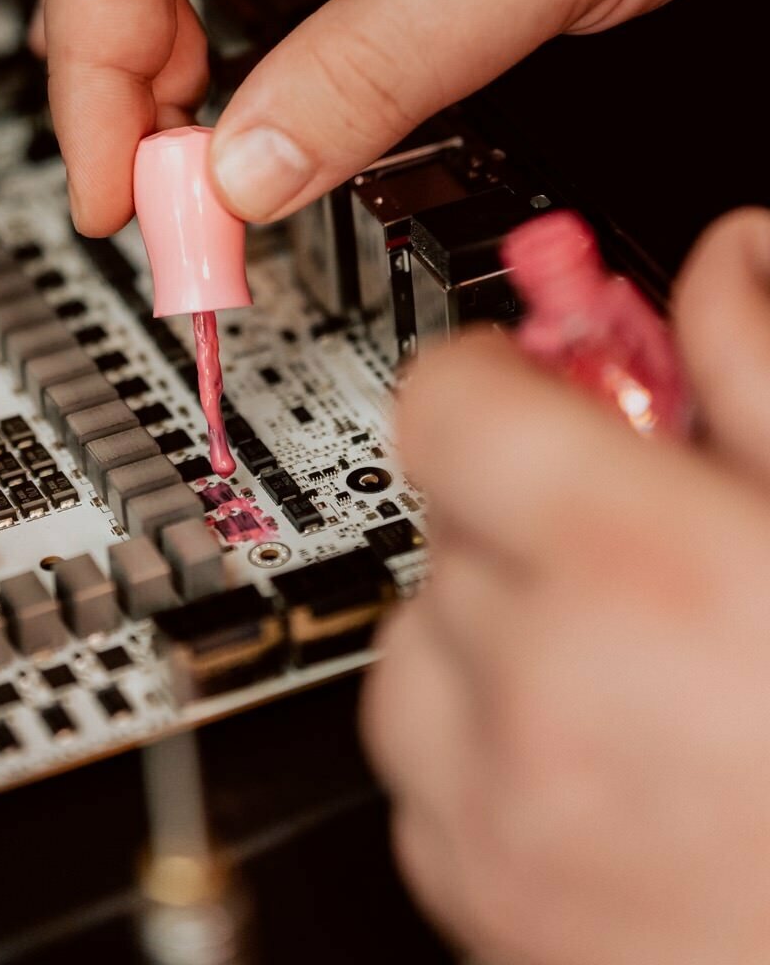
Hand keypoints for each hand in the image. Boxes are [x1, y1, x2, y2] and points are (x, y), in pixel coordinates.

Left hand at [361, 207, 769, 964]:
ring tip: (646, 665)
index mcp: (642, 574)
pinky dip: (493, 751)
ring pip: (420, 646)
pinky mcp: (486, 911)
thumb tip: (738, 259)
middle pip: (444, 518)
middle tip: (654, 548)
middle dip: (532, 508)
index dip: (505, 371)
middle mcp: (541, 696)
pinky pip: (427, 777)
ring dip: (501, 631)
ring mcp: (502, 821)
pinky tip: (625, 764)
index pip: (450, 397)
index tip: (551, 383)